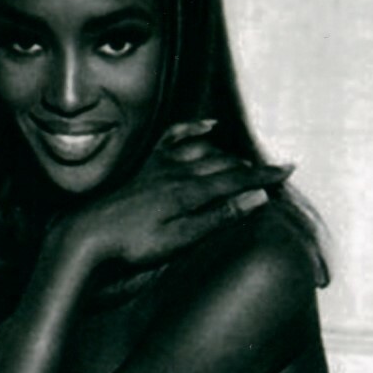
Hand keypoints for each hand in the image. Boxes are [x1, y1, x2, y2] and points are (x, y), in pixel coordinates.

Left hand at [58, 119, 292, 269]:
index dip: (264, 176)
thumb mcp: (179, 240)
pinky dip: (193, 129)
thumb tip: (255, 198)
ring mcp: (158, 165)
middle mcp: (176, 172)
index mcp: (188, 192)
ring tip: (246, 157)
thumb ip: (217, 218)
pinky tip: (207, 126)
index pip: (236, 179)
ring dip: (228, 151)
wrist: (84, 237)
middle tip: (274, 170)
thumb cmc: (131, 246)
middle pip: (223, 162)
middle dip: (251, 165)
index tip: (288, 170)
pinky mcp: (143, 165)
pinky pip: (172, 138)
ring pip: (202, 149)